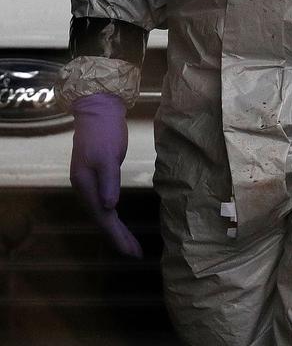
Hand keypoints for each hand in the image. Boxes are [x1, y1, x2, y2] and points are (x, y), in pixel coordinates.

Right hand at [70, 93, 142, 257]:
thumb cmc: (104, 131)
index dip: (117, 235)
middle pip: (101, 218)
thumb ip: (108, 181)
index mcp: (85, 184)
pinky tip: (117, 221)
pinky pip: (103, 203)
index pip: (102, 216)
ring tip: (130, 245)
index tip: (132, 251)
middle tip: (135, 253)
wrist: (97, 110)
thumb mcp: (107, 154)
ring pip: (102, 212)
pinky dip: (112, 215)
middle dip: (118, 237)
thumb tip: (109, 207)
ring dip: (115, 229)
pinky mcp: (96, 177)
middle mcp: (84, 187)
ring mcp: (89, 183)